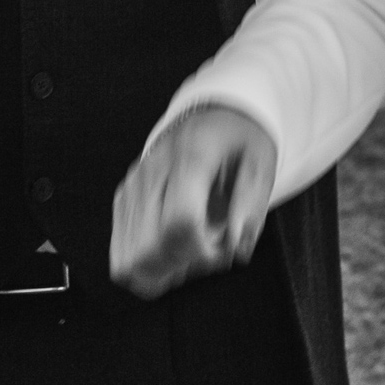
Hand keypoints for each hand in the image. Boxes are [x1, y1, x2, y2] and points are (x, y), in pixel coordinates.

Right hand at [110, 107, 277, 299]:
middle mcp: (153, 172)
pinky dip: (150, 263)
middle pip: (146, 251)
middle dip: (184, 265)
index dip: (203, 252)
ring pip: (128, 261)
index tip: (224, 248)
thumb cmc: (239, 141)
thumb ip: (251, 206)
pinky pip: (123, 255)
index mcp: (191, 156)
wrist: (214, 116)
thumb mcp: (261, 164)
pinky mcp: (123, 199)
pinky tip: (175, 247)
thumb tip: (235, 245)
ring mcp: (133, 187)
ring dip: (165, 269)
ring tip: (192, 248)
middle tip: (210, 248)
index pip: (179, 223)